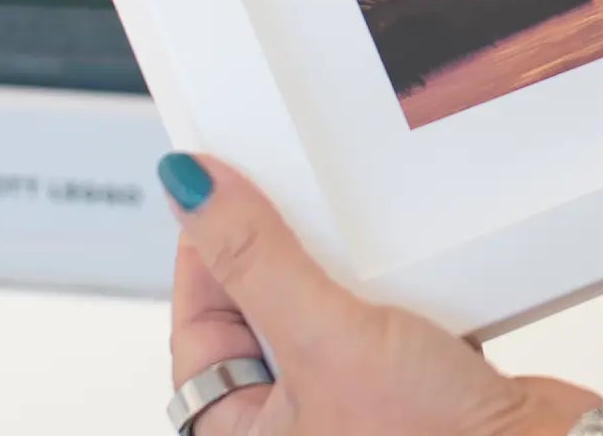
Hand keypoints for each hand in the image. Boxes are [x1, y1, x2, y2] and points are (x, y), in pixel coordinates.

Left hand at [164, 153, 600, 435]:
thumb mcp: (327, 338)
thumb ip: (255, 258)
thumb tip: (191, 191)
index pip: (197, 334)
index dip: (205, 256)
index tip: (217, 190)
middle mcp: (299, 425)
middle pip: (261, 314)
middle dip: (281, 256)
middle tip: (289, 199)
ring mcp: (357, 406)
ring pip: (327, 310)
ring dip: (346, 270)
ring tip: (358, 243)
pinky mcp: (411, 387)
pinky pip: (384, 317)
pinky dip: (396, 288)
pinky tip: (410, 270)